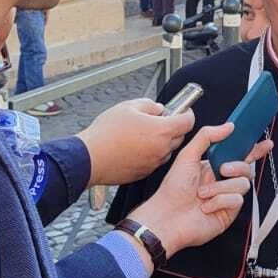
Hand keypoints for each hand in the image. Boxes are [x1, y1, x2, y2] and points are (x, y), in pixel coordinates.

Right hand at [78, 98, 192, 186]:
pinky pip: (154, 160)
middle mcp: (161, 149)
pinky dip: (150, 153)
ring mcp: (153, 163)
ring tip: (142, 134)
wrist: (89, 158)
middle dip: (173, 127)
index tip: (183, 110)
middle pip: (179, 137)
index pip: (188, 121)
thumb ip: (150, 105)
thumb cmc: (106, 133)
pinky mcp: (143, 172)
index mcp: (161, 131)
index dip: (187, 113)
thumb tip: (159, 109)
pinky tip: (135, 146)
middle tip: (159, 120)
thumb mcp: (129, 107)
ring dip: (161, 142)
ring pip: (166, 150)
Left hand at [128, 123, 270, 258]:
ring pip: (242, 184)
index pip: (239, 155)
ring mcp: (227, 197)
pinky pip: (236, 200)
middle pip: (246, 168)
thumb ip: (207, 137)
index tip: (266, 143)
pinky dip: (219, 201)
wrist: (167, 218)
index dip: (254, 149)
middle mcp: (222, 181)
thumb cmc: (172, 190)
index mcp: (214, 166)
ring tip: (203, 194)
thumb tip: (228, 126)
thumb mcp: (187, 156)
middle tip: (222, 169)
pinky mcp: (229, 212)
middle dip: (236, 166)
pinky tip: (207, 206)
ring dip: (220, 187)